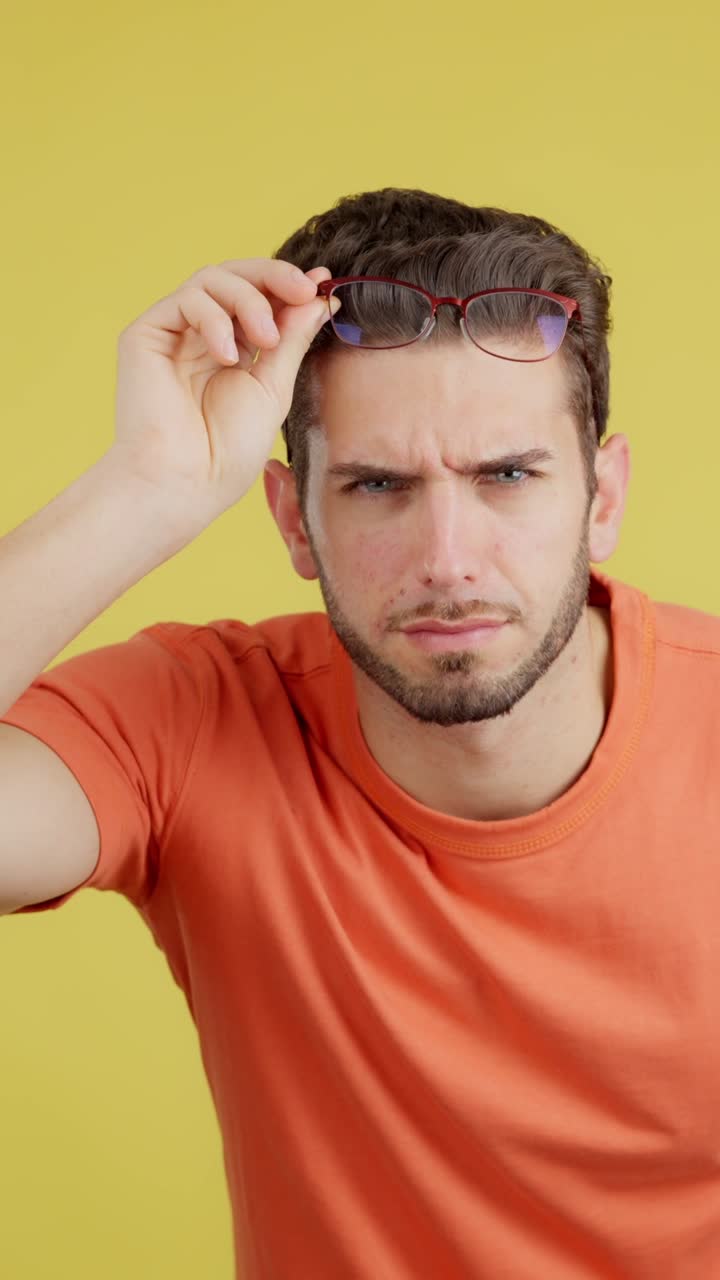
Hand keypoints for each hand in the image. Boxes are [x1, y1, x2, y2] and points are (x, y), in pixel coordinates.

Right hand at [111, 257, 339, 524]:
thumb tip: (320, 298)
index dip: (290, 286)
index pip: (261, 298)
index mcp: (234, 349)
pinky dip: (214, 318)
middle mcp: (201, 335)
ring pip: (212, 279)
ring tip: (268, 341)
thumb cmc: (227, 451)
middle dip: (275, 277)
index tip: (324, 285)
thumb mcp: (274, 387)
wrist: (186, 482)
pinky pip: (185, 299)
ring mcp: (173, 333)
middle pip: (236, 276)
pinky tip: (227, 357)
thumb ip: (292, 340)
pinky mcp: (145, 334)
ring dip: (249, 300)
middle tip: (305, 290)